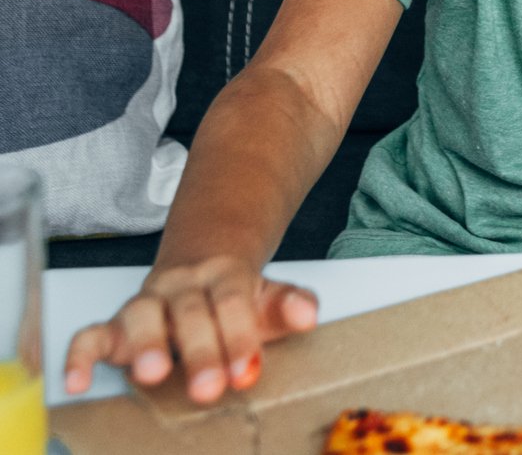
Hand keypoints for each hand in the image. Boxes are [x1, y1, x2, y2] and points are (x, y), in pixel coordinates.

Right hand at [63, 256, 317, 403]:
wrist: (204, 267)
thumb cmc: (238, 296)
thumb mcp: (270, 298)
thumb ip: (292, 305)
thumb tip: (307, 314)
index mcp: (223, 273)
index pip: (232, 301)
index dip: (240, 336)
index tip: (248, 371)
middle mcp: (180, 284)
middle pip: (189, 311)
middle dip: (200, 350)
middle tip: (209, 388)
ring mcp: (145, 302)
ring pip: (139, 315)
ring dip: (144, 344)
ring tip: (151, 375)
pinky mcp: (114, 326)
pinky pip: (90, 335)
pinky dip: (79, 356)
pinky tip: (79, 382)